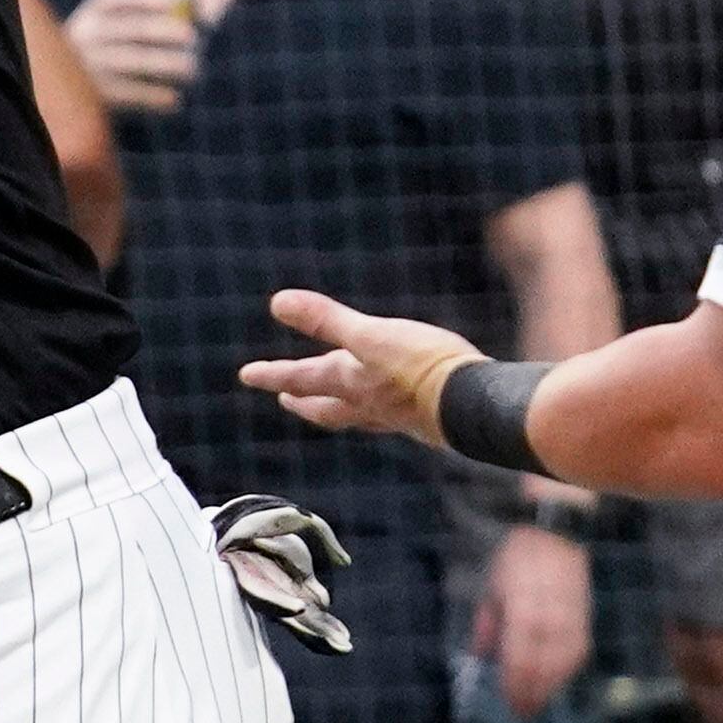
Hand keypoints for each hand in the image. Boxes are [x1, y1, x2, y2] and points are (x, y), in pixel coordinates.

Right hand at [64, 0, 202, 113]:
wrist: (60, 87)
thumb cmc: (105, 47)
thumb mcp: (110, 24)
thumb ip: (143, 14)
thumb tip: (195, 7)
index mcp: (94, 11)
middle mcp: (89, 34)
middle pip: (135, 29)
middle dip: (166, 31)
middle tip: (192, 36)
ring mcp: (90, 65)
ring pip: (136, 62)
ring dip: (167, 64)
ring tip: (192, 69)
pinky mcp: (94, 94)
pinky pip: (131, 94)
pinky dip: (155, 97)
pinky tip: (174, 100)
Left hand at [240, 289, 485, 448]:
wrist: (474, 406)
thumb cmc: (422, 368)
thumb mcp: (371, 336)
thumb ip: (326, 320)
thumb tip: (278, 302)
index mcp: (351, 383)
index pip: (301, 377)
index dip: (272, 373)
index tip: (247, 375)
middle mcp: (369, 405)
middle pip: (327, 407)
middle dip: (305, 401)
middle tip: (286, 398)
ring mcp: (398, 416)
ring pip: (359, 414)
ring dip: (341, 408)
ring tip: (338, 403)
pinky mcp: (427, 419)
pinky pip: (393, 416)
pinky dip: (382, 410)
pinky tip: (395, 406)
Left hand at [477, 519, 593, 719]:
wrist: (554, 532)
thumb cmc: (516, 559)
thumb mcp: (492, 586)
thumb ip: (488, 623)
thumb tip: (481, 655)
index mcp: (521, 604)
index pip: (520, 653)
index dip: (515, 681)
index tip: (508, 701)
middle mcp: (549, 611)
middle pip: (543, 661)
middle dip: (533, 691)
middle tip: (523, 713)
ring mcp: (571, 613)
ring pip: (564, 659)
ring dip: (552, 684)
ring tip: (539, 702)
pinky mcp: (584, 613)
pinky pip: (579, 647)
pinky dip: (569, 668)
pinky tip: (559, 680)